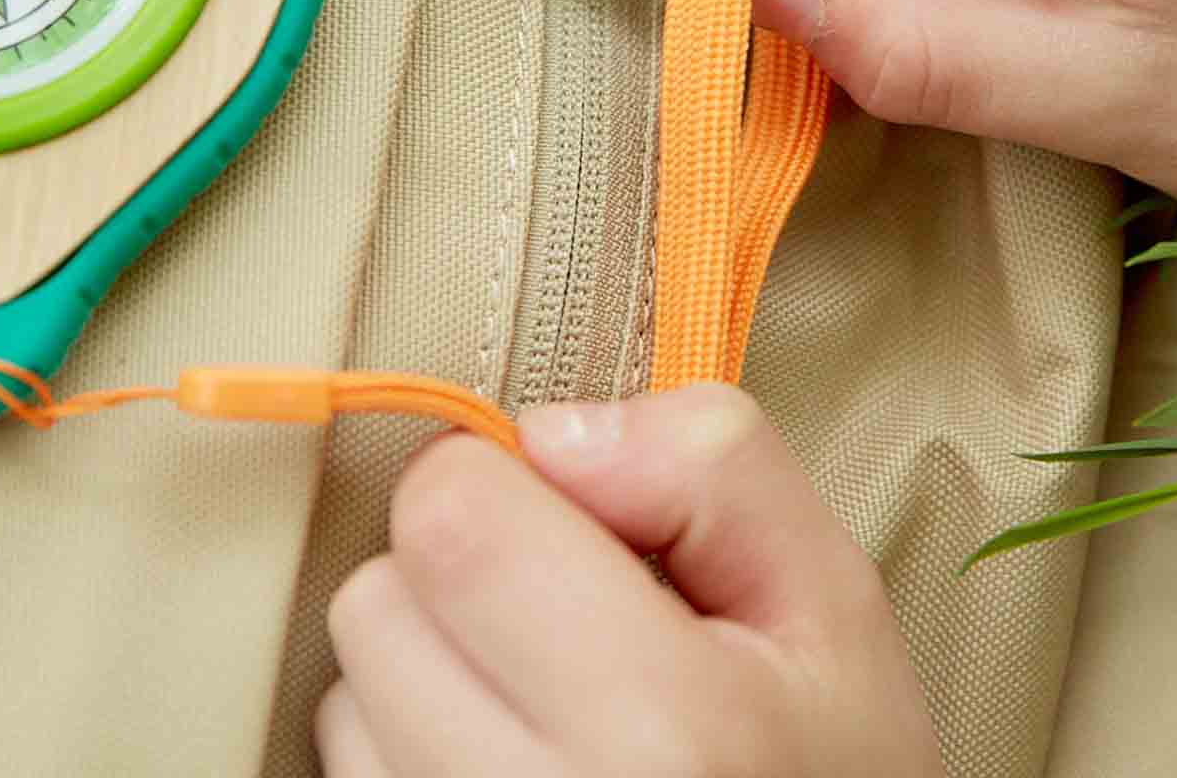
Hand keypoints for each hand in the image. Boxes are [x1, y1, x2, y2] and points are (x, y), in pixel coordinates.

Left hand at [316, 386, 941, 775]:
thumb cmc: (823, 768)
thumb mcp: (827, 600)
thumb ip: (711, 466)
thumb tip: (551, 434)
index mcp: (659, 732)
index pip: (450, 512)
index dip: (504, 483)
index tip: (580, 531)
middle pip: (375, 601)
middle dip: (457, 579)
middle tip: (566, 629)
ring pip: (349, 694)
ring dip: (427, 678)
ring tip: (547, 716)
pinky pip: (351, 775)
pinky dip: (411, 756)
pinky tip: (513, 770)